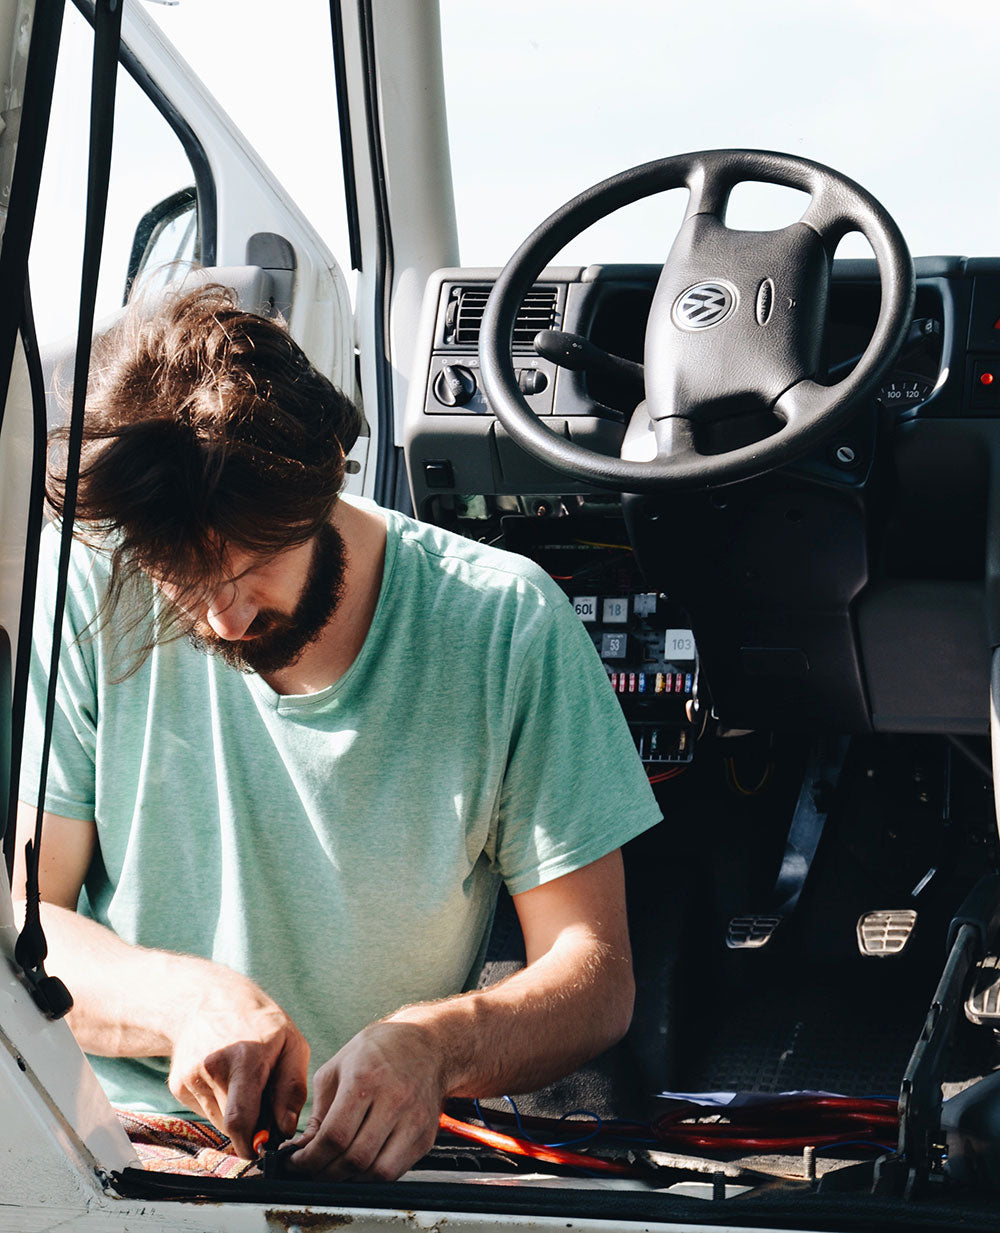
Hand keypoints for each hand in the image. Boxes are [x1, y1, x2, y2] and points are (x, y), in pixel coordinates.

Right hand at [166, 968, 308, 1158]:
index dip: (252, 1143)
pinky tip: (226, 1080)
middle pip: (232, 1125)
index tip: (264, 1149)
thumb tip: (285, 1129)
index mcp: (245, 1058)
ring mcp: (191, 1078)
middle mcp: (213, 1069)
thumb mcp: (291, 1043)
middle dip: (251, 1127)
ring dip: (236, 1115)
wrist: (206, 999)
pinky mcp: (178, 1086)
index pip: (240, 1120)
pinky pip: (206, 1111)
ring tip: (245, 1084)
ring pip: (219, 1121)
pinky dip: (221, 1105)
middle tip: (264, 1106)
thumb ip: (292, 1088)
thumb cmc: (259, 1022)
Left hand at [288, 1019, 445, 1180]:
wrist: (426, 1045)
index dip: (310, 1158)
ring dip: (350, 1180)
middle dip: (326, 1173)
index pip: (335, 1136)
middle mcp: (394, 1100)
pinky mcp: (426, 1136)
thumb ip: (318, 1113)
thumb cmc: (378, 1052)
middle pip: (355, 1158)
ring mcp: (414, 1120)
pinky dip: (372, 1176)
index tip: (297, 1162)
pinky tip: (360, 1165)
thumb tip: (301, 1150)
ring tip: (335, 1169)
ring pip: (377, 1172)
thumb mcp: (337, 1068)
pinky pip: (396, 1172)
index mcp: (366, 1079)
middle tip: (313, 1170)